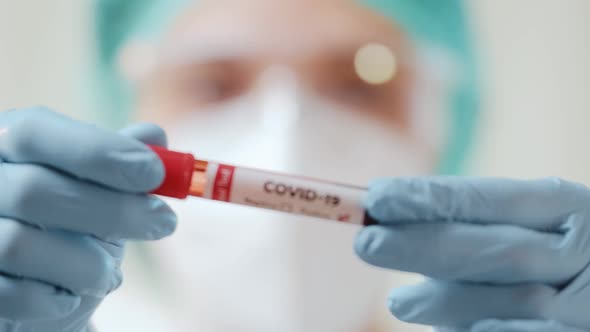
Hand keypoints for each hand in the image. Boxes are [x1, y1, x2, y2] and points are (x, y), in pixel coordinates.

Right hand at [0, 107, 176, 330]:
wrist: (29, 289)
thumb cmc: (66, 228)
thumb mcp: (95, 190)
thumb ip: (117, 161)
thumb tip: (155, 136)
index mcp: (3, 143)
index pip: (37, 132)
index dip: (101, 151)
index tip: (156, 174)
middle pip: (34, 190)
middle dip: (114, 210)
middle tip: (165, 222)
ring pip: (19, 245)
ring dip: (86, 264)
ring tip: (110, 272)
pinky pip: (7, 295)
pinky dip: (52, 299)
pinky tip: (68, 297)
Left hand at [355, 177, 589, 330]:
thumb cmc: (547, 252)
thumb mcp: (527, 223)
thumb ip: (471, 220)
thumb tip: (388, 216)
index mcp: (568, 208)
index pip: (494, 198)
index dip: (432, 199)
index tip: (377, 198)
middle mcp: (583, 255)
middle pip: (499, 252)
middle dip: (424, 247)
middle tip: (366, 243)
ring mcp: (583, 308)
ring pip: (508, 304)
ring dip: (442, 302)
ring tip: (399, 301)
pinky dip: (473, 331)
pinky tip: (443, 329)